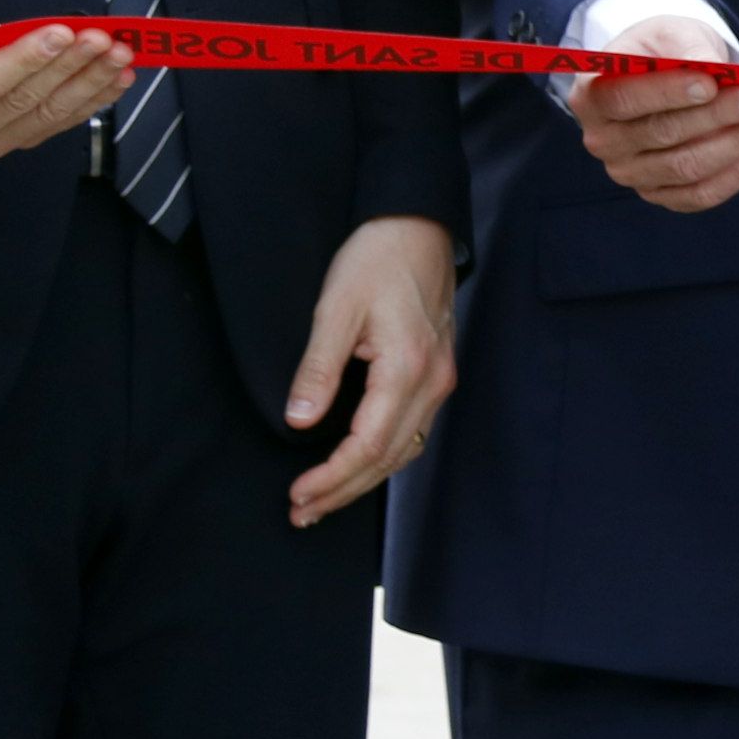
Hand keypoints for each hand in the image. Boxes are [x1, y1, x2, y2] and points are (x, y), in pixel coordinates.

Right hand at [0, 0, 130, 160]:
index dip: (26, 59)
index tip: (62, 32)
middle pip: (22, 101)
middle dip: (68, 67)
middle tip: (102, 38)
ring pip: (49, 113)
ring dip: (90, 83)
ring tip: (121, 54)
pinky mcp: (20, 138)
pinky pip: (61, 121)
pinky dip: (93, 98)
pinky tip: (118, 77)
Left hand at [285, 214, 456, 527]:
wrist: (417, 226)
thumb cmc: (375, 259)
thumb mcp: (336, 308)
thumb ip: (318, 368)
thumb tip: (298, 421)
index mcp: (407, 367)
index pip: (369, 444)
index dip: (332, 477)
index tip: (298, 495)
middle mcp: (433, 380)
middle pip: (389, 457)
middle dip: (344, 490)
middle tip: (301, 513)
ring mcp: (440, 378)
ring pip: (404, 449)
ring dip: (364, 479)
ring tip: (322, 499)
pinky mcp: (436, 373)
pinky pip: (412, 430)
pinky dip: (383, 457)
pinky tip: (357, 465)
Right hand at [574, 13, 738, 212]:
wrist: (663, 75)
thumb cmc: (663, 50)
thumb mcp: (671, 33)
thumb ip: (688, 47)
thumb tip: (710, 67)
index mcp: (592, 95)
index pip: (624, 100)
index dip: (667, 93)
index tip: (710, 84)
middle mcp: (603, 141)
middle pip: (661, 135)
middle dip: (717, 116)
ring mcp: (630, 173)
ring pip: (685, 169)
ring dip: (735, 144)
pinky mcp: (660, 194)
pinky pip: (699, 195)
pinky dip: (736, 174)